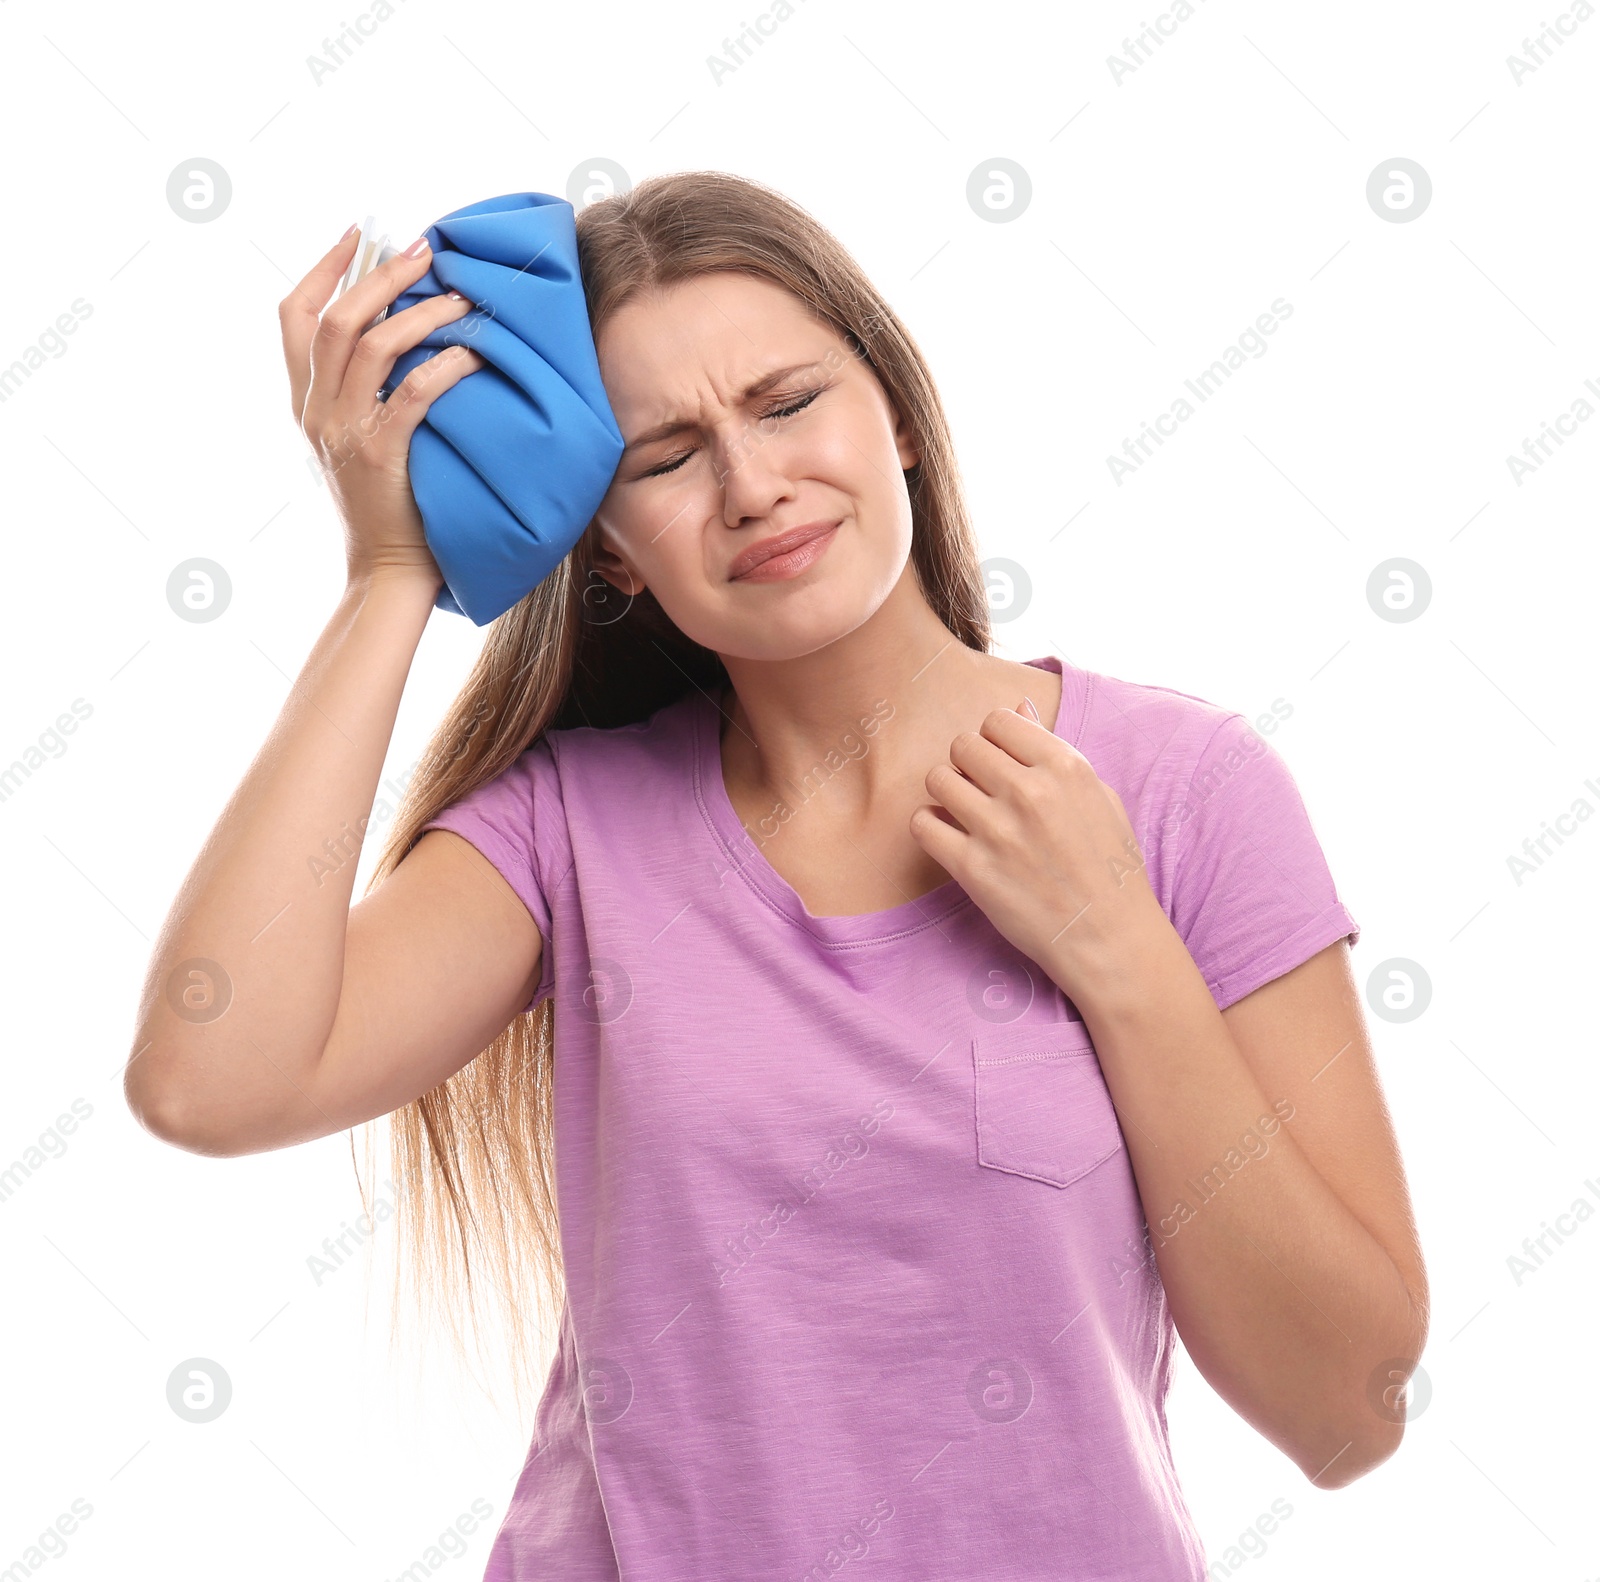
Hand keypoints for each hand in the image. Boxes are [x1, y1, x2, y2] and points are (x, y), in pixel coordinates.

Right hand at [279, 225, 487, 587]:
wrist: (386, 573)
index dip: (323, 266)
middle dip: (381, 275)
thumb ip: (361, 394)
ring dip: (421, 313)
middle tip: (426, 250)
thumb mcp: (357, 443)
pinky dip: (445, 365)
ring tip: (461, 298)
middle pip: (335, 319)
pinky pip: (412, 393)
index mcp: (305, 403)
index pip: (293, 316)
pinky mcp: (381, 456)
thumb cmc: (389, 508)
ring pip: (372, 346)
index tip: (358, 232)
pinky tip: (475, 352)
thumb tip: (399, 336)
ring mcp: (345, 434)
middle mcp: (316, 412)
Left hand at [909, 702, 1164, 994]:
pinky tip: (952, 839)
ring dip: (947, 794)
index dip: (994, 740)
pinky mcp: (971, 868)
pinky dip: (931, 828)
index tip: (1001, 763)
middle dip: (968, 764)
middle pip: (963, 745)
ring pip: (938, 779)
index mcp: (1065, 766)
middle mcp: (1029, 791)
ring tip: (966, 815)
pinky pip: (923, 824)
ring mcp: (997, 829)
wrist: (1109, 938)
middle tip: (983, 792)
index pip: (998, 720)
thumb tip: (1017, 708)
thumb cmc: (1110, 868)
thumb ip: (1053, 751)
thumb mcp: (1099, 797)